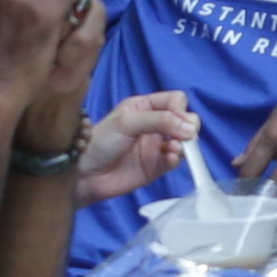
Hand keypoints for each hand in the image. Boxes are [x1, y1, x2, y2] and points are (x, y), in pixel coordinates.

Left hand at [69, 90, 192, 206]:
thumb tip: (190, 127)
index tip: (179, 120)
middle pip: (184, 119)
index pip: (175, 100)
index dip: (181, 108)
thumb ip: (160, 120)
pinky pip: (175, 160)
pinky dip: (176, 158)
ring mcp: (156, 146)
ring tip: (172, 149)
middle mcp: (154, 125)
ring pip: (183, 141)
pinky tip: (169, 158)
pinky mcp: (156, 166)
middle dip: (188, 126)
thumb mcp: (128, 122)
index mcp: (145, 107)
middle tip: (185, 135)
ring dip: (183, 144)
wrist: (86, 175)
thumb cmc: (102, 142)